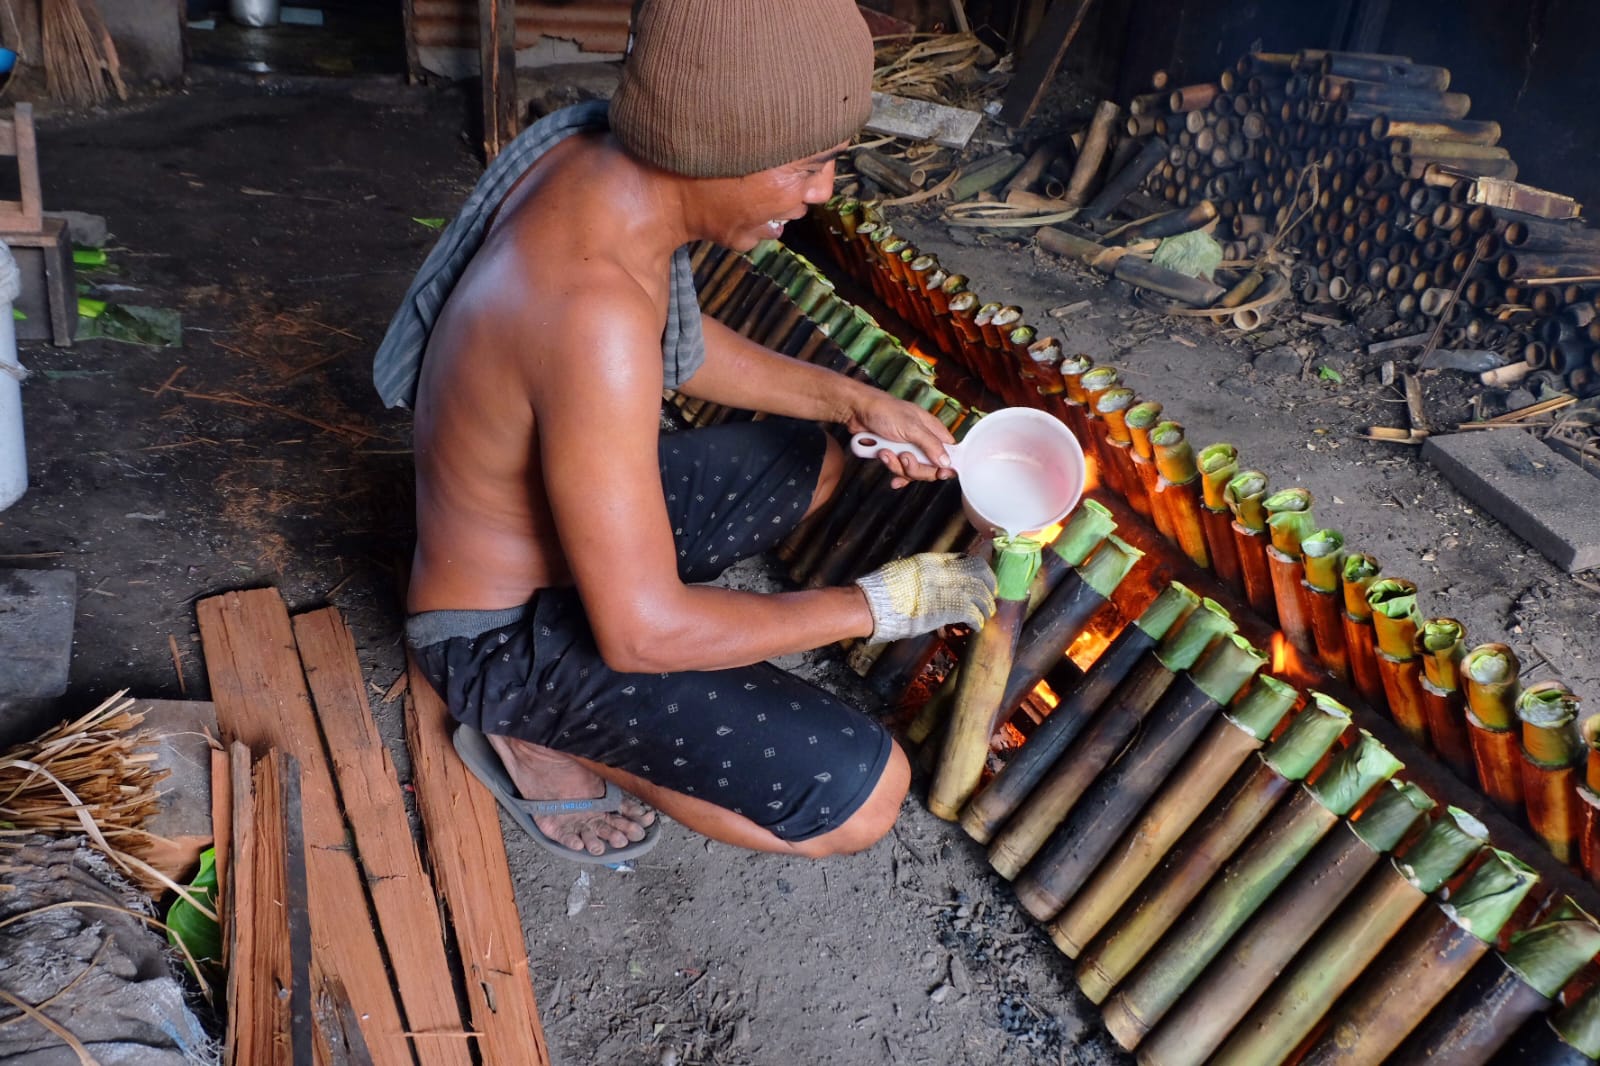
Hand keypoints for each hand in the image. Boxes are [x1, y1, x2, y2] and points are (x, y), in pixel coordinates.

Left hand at [844, 390, 956, 487]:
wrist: (856, 411)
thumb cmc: (883, 411)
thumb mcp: (911, 427)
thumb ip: (930, 445)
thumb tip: (946, 461)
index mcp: (932, 430)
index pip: (949, 452)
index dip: (946, 465)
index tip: (941, 473)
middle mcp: (922, 440)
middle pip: (930, 467)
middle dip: (915, 467)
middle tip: (904, 457)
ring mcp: (908, 449)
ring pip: (913, 471)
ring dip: (897, 466)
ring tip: (886, 452)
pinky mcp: (894, 455)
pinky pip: (900, 471)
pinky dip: (893, 471)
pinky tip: (887, 467)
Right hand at [854, 553, 996, 643]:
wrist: (874, 605)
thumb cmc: (883, 591)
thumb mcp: (905, 571)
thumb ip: (923, 574)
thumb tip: (934, 582)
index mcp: (932, 561)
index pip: (966, 559)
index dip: (979, 569)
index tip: (983, 578)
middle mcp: (944, 572)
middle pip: (979, 573)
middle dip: (990, 584)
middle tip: (992, 595)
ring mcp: (947, 589)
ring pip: (981, 594)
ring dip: (986, 605)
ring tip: (987, 613)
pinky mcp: (947, 610)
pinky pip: (973, 613)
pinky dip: (978, 621)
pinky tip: (977, 626)